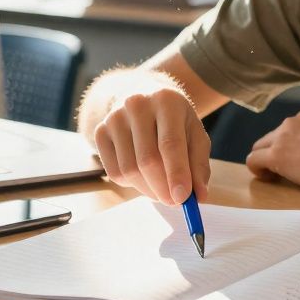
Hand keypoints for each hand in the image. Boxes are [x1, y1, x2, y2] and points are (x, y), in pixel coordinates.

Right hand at [91, 86, 210, 205]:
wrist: (143, 97)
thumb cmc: (174, 121)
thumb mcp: (195, 135)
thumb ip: (199, 165)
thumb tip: (199, 196)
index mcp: (166, 100)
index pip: (170, 143)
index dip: (177, 174)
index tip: (182, 199)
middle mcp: (137, 104)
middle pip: (147, 160)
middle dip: (162, 188)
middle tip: (174, 202)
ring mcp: (114, 117)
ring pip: (129, 170)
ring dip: (148, 189)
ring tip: (162, 189)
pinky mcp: (100, 131)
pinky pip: (114, 172)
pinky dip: (131, 184)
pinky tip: (143, 177)